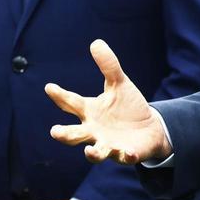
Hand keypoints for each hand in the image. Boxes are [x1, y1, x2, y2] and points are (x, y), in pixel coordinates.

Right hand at [47, 39, 170, 163]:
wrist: (149, 129)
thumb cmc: (127, 107)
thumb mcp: (119, 84)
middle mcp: (94, 130)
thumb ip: (108, 65)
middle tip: (55, 131)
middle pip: (74, 134)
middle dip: (65, 134)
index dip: (60, 95)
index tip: (50, 87)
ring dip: (93, 152)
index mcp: (90, 111)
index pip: (71, 103)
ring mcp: (108, 144)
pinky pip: (124, 157)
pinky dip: (126, 156)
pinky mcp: (126, 154)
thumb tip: (96, 42)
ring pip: (96, 152)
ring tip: (90, 150)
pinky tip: (128, 152)